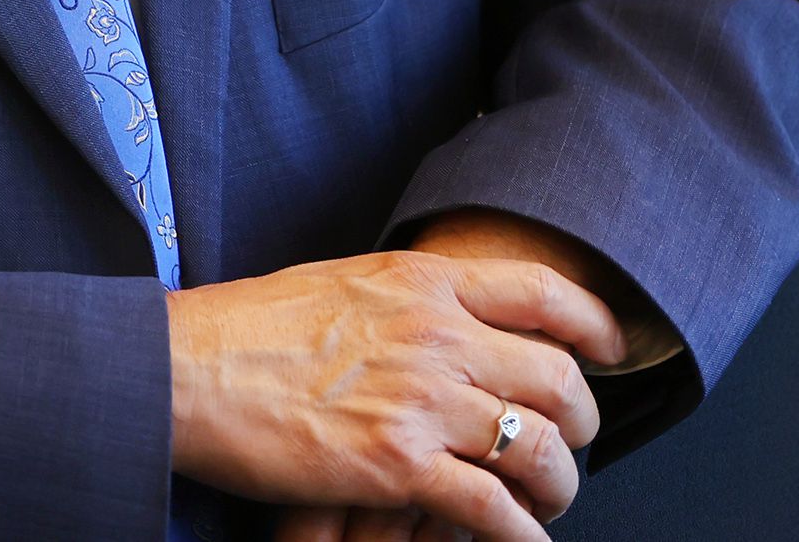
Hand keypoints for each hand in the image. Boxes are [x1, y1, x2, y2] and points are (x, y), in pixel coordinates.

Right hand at [165, 248, 628, 541]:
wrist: (187, 369)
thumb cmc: (247, 326)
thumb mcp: (343, 282)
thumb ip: (408, 297)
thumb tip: (444, 314)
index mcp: (424, 282)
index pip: (542, 292)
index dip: (593, 324)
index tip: (611, 348)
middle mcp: (437, 335)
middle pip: (556, 376)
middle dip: (582, 416)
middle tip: (575, 437)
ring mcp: (421, 401)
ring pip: (538, 445)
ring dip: (559, 481)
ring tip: (549, 497)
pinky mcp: (397, 466)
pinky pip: (491, 507)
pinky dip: (520, 534)